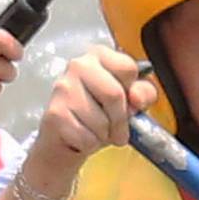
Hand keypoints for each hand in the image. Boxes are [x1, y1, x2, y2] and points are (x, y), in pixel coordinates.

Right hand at [33, 47, 155, 180]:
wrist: (67, 140)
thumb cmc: (100, 115)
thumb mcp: (130, 101)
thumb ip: (143, 93)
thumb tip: (136, 98)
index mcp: (100, 55)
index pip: (128, 68)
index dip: (134, 92)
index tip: (128, 103)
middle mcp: (79, 64)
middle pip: (115, 94)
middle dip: (121, 120)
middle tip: (117, 129)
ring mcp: (64, 88)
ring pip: (101, 121)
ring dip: (105, 135)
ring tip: (95, 131)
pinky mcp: (54, 113)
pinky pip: (87, 138)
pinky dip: (90, 144)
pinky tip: (81, 136)